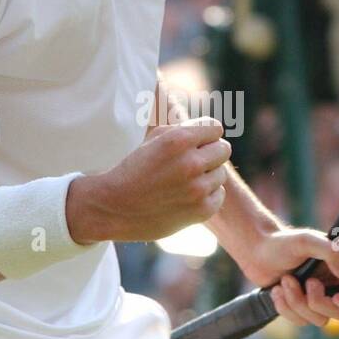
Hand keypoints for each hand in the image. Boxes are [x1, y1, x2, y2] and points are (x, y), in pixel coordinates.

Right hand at [67, 118, 231, 243]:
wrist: (114, 208)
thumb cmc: (133, 169)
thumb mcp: (153, 139)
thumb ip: (183, 128)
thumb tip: (212, 128)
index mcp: (179, 139)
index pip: (215, 128)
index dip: (205, 135)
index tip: (195, 143)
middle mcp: (191, 163)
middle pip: (223, 149)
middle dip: (209, 153)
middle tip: (191, 162)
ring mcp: (198, 188)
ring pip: (221, 173)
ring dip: (207, 176)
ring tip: (183, 182)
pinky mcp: (202, 210)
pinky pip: (219, 194)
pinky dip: (207, 195)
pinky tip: (187, 196)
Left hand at [243, 227, 338, 327]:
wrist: (256, 251)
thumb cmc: (282, 242)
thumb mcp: (307, 241)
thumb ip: (332, 253)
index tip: (337, 296)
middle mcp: (338, 283)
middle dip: (321, 303)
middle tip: (308, 284)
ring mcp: (321, 297)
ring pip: (320, 319)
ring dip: (298, 303)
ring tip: (286, 281)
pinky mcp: (304, 307)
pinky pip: (301, 321)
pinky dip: (287, 307)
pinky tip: (278, 290)